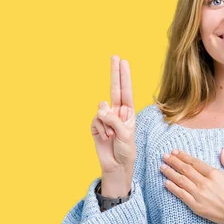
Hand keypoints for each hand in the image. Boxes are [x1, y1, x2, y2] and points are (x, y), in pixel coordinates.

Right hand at [90, 55, 135, 189]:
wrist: (116, 166)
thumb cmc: (125, 150)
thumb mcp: (125, 134)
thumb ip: (113, 119)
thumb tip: (100, 108)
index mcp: (128, 112)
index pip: (126, 90)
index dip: (124, 76)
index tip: (123, 61)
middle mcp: (117, 112)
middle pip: (114, 89)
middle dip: (115, 73)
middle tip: (115, 56)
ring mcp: (106, 118)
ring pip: (102, 110)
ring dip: (106, 124)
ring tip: (111, 136)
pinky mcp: (96, 126)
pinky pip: (95, 121)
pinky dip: (100, 130)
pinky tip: (104, 138)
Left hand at [159, 147, 223, 223]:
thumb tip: (222, 150)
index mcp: (214, 174)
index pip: (194, 162)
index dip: (183, 156)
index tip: (175, 151)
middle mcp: (205, 183)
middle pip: (185, 169)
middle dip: (173, 161)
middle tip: (164, 156)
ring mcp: (199, 195)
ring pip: (181, 181)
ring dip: (170, 173)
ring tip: (162, 167)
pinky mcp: (196, 206)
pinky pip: (182, 195)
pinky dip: (173, 188)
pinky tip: (166, 183)